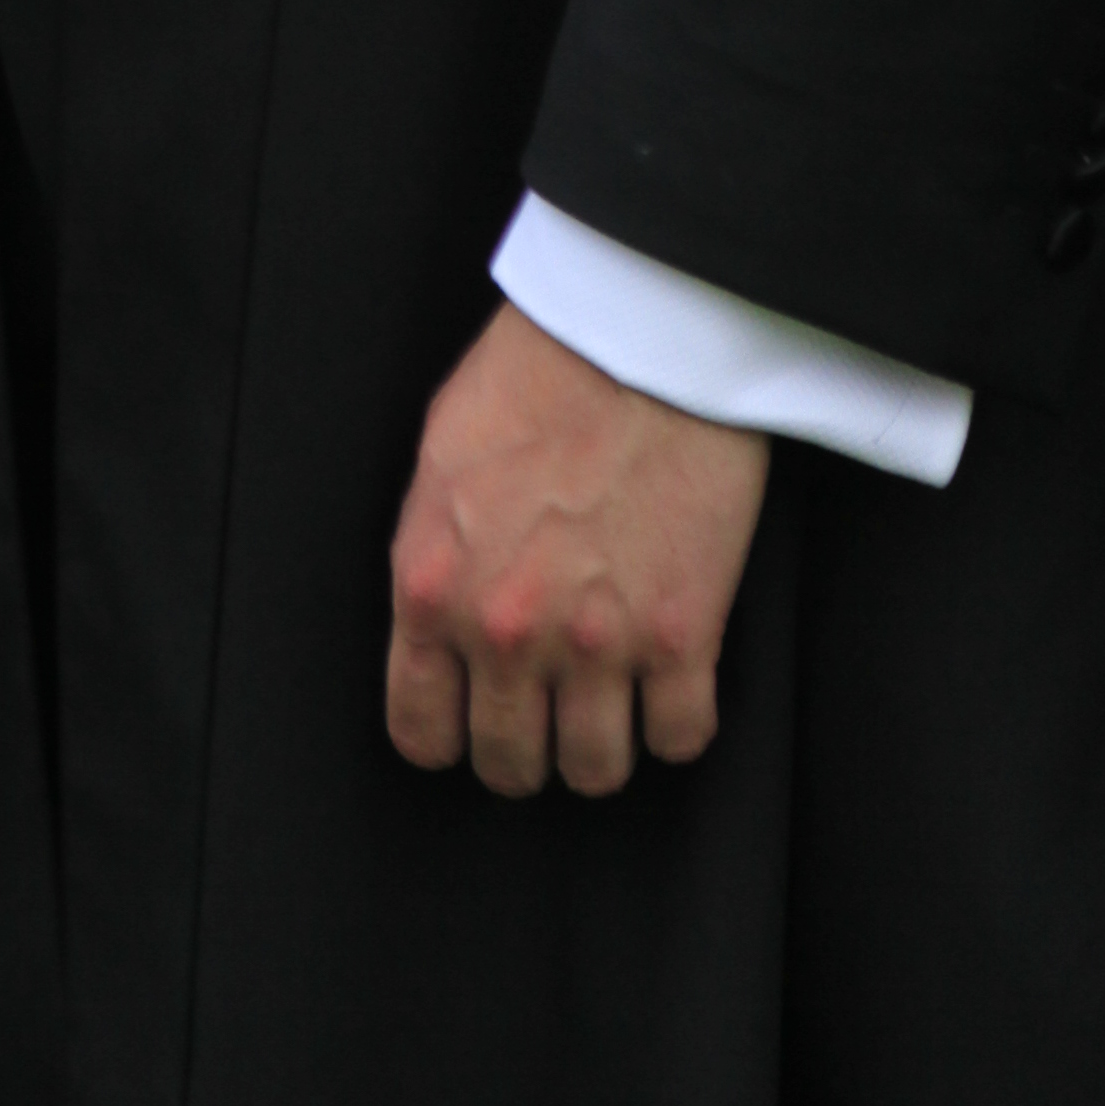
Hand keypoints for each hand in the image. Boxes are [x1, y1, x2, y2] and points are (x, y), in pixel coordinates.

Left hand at [385, 297, 767, 798]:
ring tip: (610, 705)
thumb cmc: (536, 374)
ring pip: (595, 772)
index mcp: (431, 586)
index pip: (421, 730)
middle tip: (548, 714)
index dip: (449, 735)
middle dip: (526, 750)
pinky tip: (670, 684)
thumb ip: (434, 554)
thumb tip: (436, 616)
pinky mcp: (683, 637)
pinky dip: (677, 725)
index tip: (473, 722)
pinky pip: (679, 739)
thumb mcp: (440, 460)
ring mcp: (597, 643)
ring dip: (602, 747)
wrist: (637, 333)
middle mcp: (505, 630)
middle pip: (509, 764)